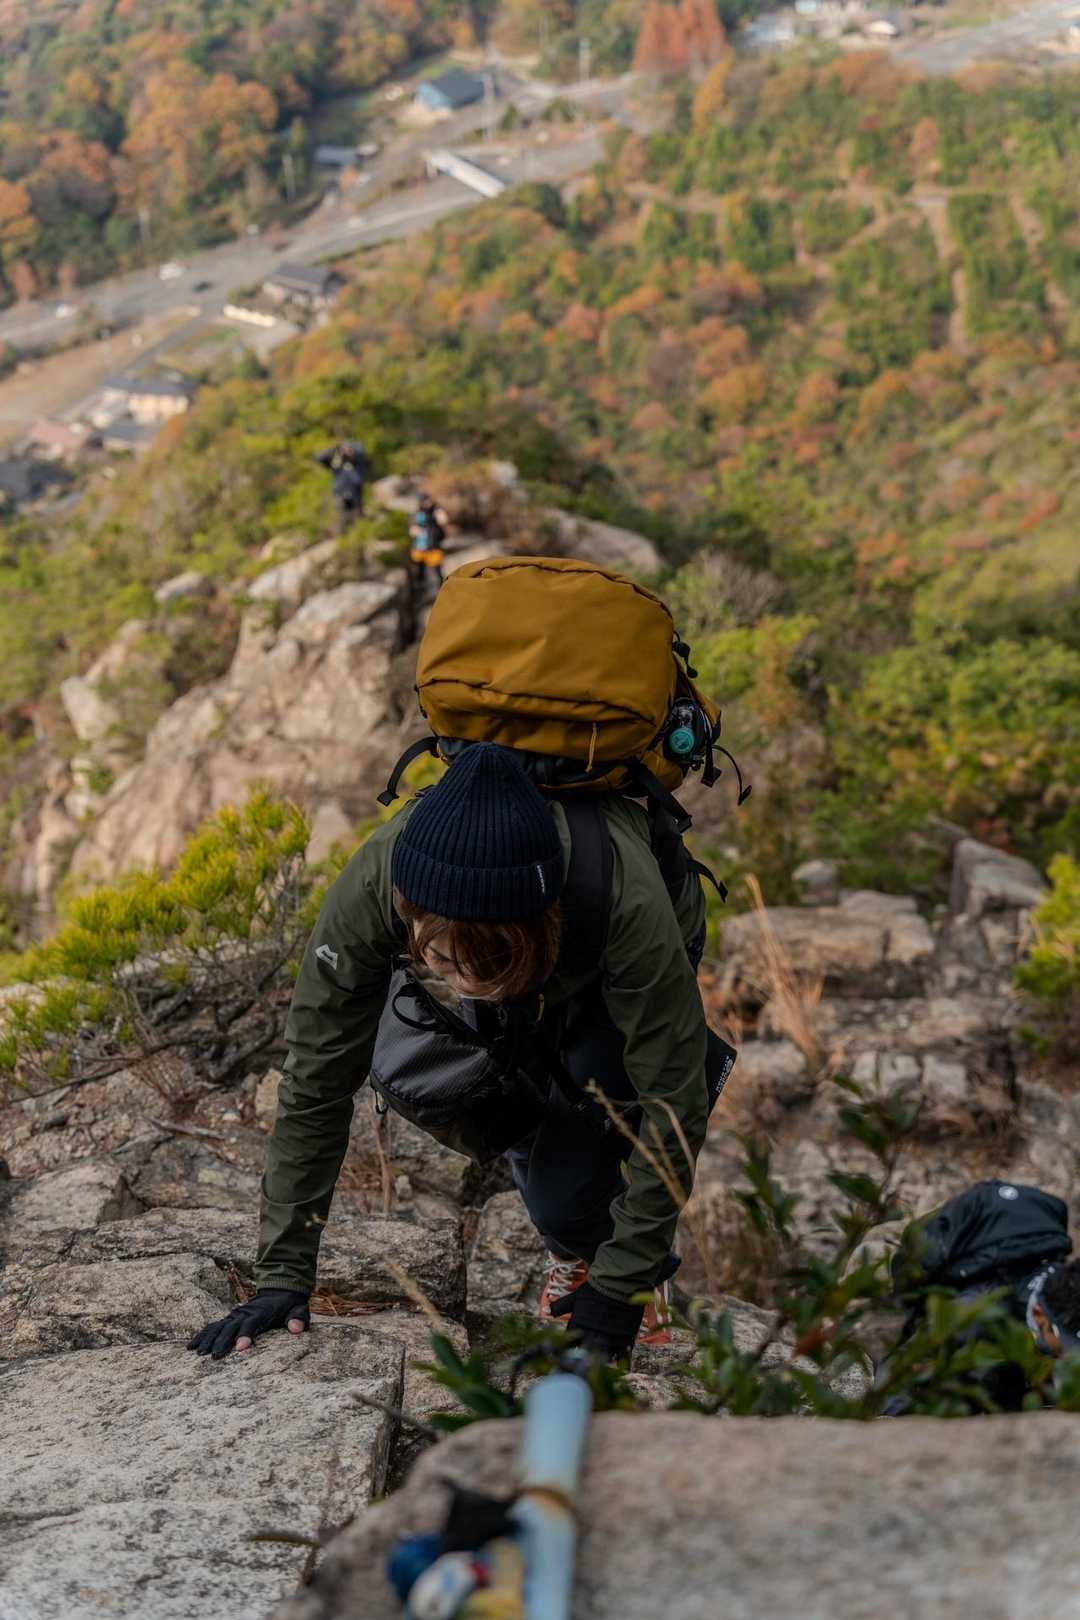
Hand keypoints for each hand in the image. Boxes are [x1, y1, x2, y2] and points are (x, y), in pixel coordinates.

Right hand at [187, 1288, 309, 1359]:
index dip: (246, 1335)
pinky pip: (213, 1326)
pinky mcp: (230, 1318)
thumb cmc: (289, 1304)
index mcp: (261, 1313)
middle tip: (214, 1357)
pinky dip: (202, 1335)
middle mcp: (245, 1313)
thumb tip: (296, 1328)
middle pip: (230, 1327)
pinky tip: (191, 1347)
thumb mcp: (299, 1308)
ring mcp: (236, 1315)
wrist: (279, 1289)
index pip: (251, 1324)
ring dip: (208, 1339)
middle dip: (222, 1341)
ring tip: (199, 1353)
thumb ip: (298, 1318)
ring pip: (218, 1326)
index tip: (241, 1348)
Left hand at [549, 1280, 642, 1362]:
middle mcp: (591, 1336)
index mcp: (577, 1326)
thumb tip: (548, 1311)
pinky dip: (622, 1362)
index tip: (568, 1354)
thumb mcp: (575, 1296)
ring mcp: (608, 1339)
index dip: (567, 1350)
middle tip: (586, 1363)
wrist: (618, 1284)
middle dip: (584, 1361)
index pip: (567, 1346)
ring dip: (603, 1362)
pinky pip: (622, 1357)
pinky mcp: (623, 1339)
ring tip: (604, 1365)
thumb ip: (561, 1306)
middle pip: (585, 1357)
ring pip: (603, 1359)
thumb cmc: (596, 1288)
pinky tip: (622, 1367)